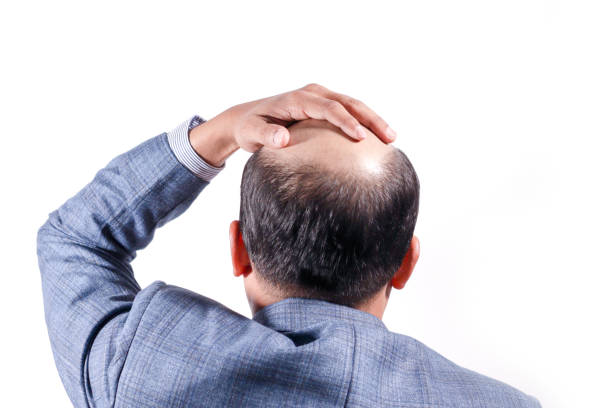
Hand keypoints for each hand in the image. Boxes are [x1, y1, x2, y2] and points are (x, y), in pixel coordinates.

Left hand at [188, 83, 396, 165]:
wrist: (248, 118)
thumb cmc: (250, 127)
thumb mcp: (251, 133)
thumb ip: (265, 135)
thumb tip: (282, 139)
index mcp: (299, 99)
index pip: (329, 108)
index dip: (346, 122)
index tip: (360, 137)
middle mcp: (313, 94)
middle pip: (348, 103)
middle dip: (371, 119)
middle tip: (390, 137)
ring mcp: (320, 98)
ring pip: (353, 105)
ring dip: (373, 120)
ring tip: (391, 139)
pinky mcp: (324, 106)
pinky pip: (348, 112)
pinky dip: (364, 123)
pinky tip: (376, 141)